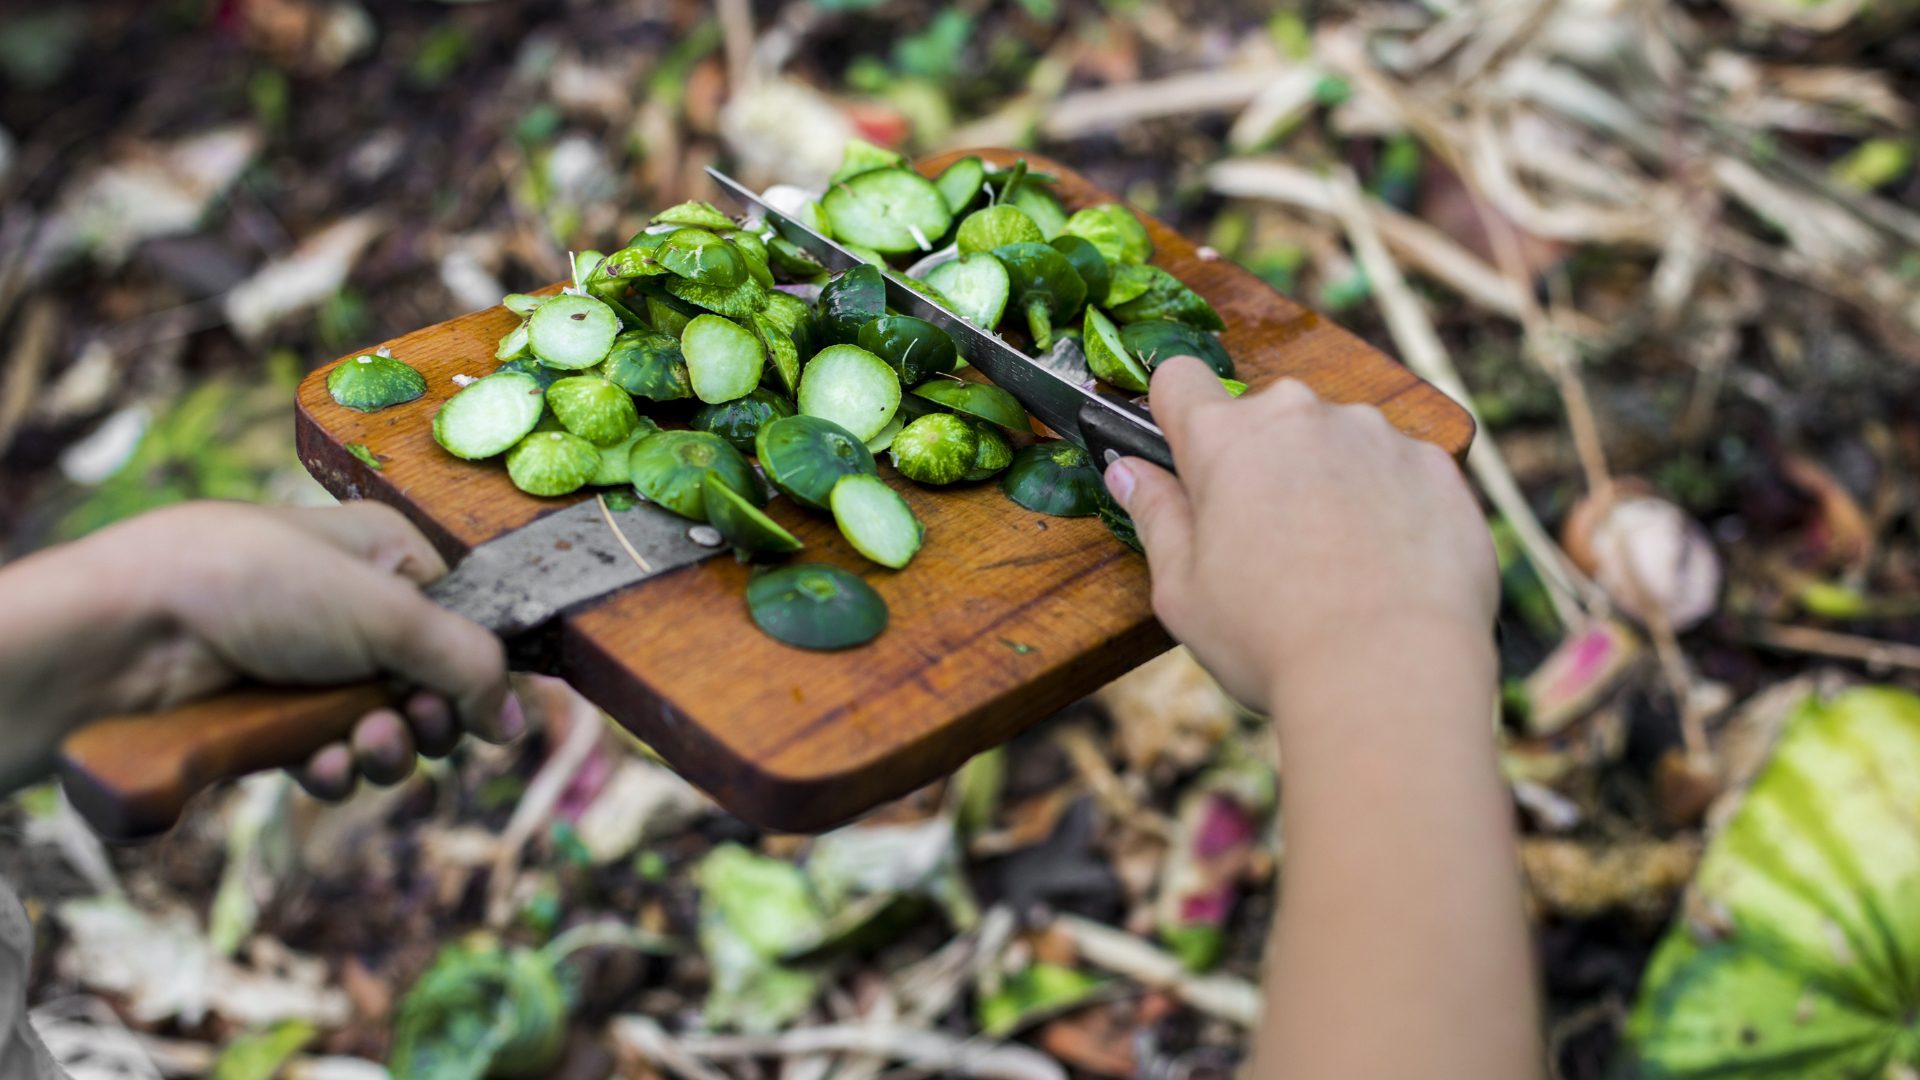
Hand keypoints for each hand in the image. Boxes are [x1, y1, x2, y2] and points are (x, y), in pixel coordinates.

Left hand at [0, 501, 520, 796]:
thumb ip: (470, 663)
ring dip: (385, 749)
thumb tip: (516, 722)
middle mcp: (351, 610)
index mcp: (385, 555)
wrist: (126, 636)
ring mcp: (308, 669)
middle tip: (415, 724)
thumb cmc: (253, 587)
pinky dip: (334, 770)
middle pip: (432, 684)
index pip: (465, 618)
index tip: (484, 700)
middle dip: (431, 717)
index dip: (480, 666)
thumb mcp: (388, 611)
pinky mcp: (270, 723)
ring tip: (362, 745)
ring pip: (384, 730)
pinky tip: (317, 765)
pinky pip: (329, 760)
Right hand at [1102, 357, 1497, 712]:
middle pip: (1266, 417)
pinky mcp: (1437, 467)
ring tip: (1338, 563)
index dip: (1175, 415)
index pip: (1179, 379)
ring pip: (1337, 441)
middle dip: (1261, 462)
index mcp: (1227, 439)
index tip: (1185, 456)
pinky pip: (1400, 470)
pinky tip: (1387, 567)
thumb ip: (1155, 517)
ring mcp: (1378, 435)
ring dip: (1329, 479)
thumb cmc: (1271, 639)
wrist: (1392, 674)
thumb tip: (1129, 472)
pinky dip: (1390, 504)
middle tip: (1266, 541)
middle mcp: (1303, 416)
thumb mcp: (1182, 591)